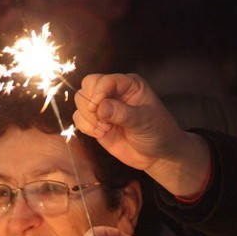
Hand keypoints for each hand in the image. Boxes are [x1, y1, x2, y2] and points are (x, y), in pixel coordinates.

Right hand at [72, 73, 209, 198]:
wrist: (156, 155)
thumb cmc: (157, 132)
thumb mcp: (144, 121)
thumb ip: (123, 113)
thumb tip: (100, 108)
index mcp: (128, 84)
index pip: (104, 80)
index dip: (98, 93)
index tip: (97, 109)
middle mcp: (113, 92)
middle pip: (87, 86)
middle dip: (89, 104)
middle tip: (102, 120)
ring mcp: (103, 108)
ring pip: (80, 102)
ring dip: (88, 117)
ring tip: (104, 129)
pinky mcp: (96, 123)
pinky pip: (79, 119)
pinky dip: (85, 127)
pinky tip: (100, 134)